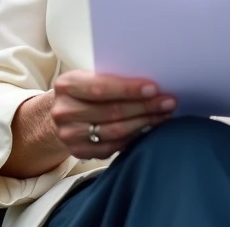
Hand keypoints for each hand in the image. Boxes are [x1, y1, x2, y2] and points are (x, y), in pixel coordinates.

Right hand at [50, 70, 175, 159]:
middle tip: (168, 102)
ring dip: (144, 123)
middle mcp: (64, 111)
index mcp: (66, 85)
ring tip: (163, 115)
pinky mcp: (79, 152)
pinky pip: (114, 146)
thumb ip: (111, 79)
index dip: (129, 90)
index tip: (154, 88)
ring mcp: (70, 134)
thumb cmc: (83, 91)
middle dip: (144, 107)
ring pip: (115, 131)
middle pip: (111, 112)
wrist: (61, 113)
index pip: (101, 88)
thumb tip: (150, 85)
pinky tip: (149, 129)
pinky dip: (134, 137)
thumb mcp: (88, 77)